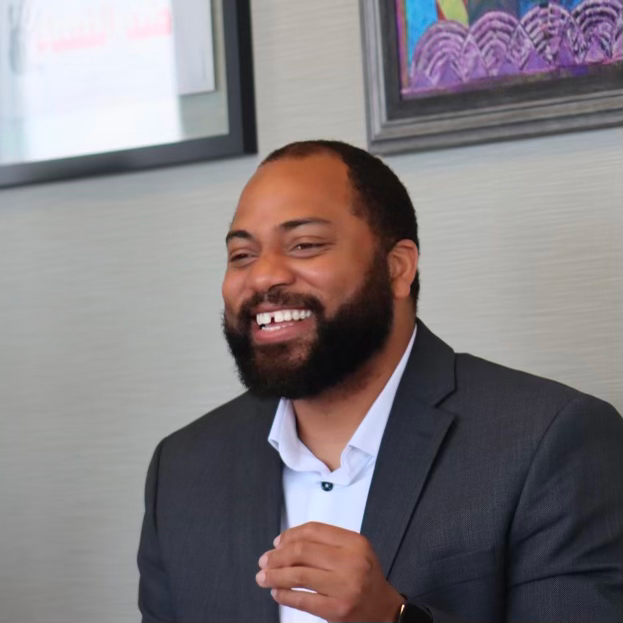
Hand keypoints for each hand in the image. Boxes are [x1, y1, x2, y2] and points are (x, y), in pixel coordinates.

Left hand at [255, 521, 405, 621]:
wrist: (383, 608)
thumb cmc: (364, 575)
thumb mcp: (353, 549)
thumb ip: (324, 542)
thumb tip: (283, 543)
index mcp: (354, 542)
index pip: (313, 531)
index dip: (290, 535)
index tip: (277, 543)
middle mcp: (351, 562)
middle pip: (303, 552)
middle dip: (278, 556)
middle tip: (264, 561)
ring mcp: (344, 587)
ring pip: (299, 576)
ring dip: (275, 575)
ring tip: (263, 577)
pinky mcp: (337, 610)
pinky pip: (303, 600)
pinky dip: (285, 595)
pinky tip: (277, 592)